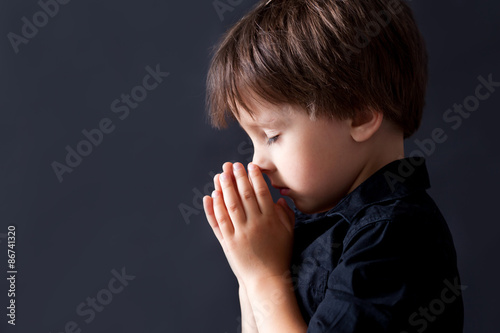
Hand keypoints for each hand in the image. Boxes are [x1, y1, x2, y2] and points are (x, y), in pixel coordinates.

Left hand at [203, 162, 294, 287]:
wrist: (266, 279)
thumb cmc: (279, 255)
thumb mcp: (288, 234)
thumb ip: (286, 215)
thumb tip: (279, 200)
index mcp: (270, 220)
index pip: (261, 193)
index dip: (254, 178)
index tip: (250, 166)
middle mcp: (254, 224)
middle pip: (243, 195)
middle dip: (237, 177)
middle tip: (232, 165)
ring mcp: (239, 233)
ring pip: (229, 205)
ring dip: (224, 188)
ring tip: (220, 175)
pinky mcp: (228, 243)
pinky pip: (219, 222)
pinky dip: (213, 208)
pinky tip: (210, 196)